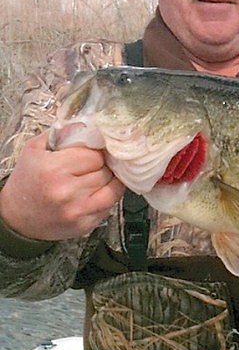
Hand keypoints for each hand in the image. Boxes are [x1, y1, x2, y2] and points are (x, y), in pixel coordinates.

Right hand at [0, 131, 124, 240]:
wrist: (16, 218)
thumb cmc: (26, 183)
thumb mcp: (34, 151)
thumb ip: (60, 134)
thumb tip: (87, 125)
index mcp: (53, 169)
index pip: (95, 155)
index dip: (94, 153)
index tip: (89, 154)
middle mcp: (66, 191)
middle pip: (105, 171)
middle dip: (100, 167)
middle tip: (88, 168)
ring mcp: (77, 210)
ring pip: (112, 188)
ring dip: (107, 182)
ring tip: (94, 179)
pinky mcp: (85, 225)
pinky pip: (110, 206)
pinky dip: (107, 197)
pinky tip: (94, 193)